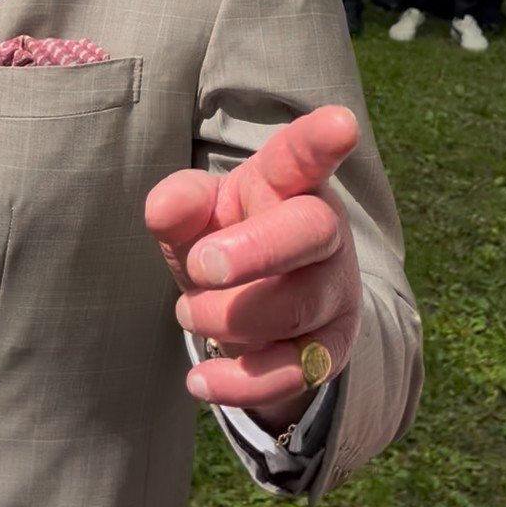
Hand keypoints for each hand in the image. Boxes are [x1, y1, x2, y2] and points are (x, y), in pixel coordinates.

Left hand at [145, 106, 361, 429]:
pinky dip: (242, 382)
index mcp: (288, 182)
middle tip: (202, 265)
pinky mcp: (331, 349)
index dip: (321, 140)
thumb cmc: (222, 239)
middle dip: (256, 250)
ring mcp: (334, 291)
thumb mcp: (195, 215)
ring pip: (294, 307)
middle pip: (311, 232)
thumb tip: (163, 206)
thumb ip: (178, 203)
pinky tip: (200, 380)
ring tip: (187, 311)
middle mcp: (324, 231)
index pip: (304, 154)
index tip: (341, 124)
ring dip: (226, 318)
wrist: (252, 309)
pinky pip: (295, 373)